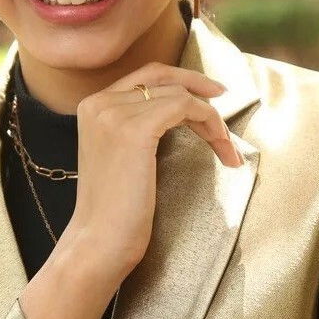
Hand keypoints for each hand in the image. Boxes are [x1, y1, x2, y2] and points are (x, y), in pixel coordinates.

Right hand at [64, 61, 242, 279]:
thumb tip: (180, 106)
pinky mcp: (134, 129)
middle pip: (160, 75)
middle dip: (197, 84)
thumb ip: (135, 125)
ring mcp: (114, 113)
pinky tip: (219, 146)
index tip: (209, 93)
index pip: (143, 75)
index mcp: (92, 105)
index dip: (180, 80)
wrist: (99, 243)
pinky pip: (184, 107)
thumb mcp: (119, 154)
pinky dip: (208, 121)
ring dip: (210, 118)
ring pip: (178, 94)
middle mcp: (99, 102)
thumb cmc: (115, 209)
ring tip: (226, 148)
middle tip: (226, 96)